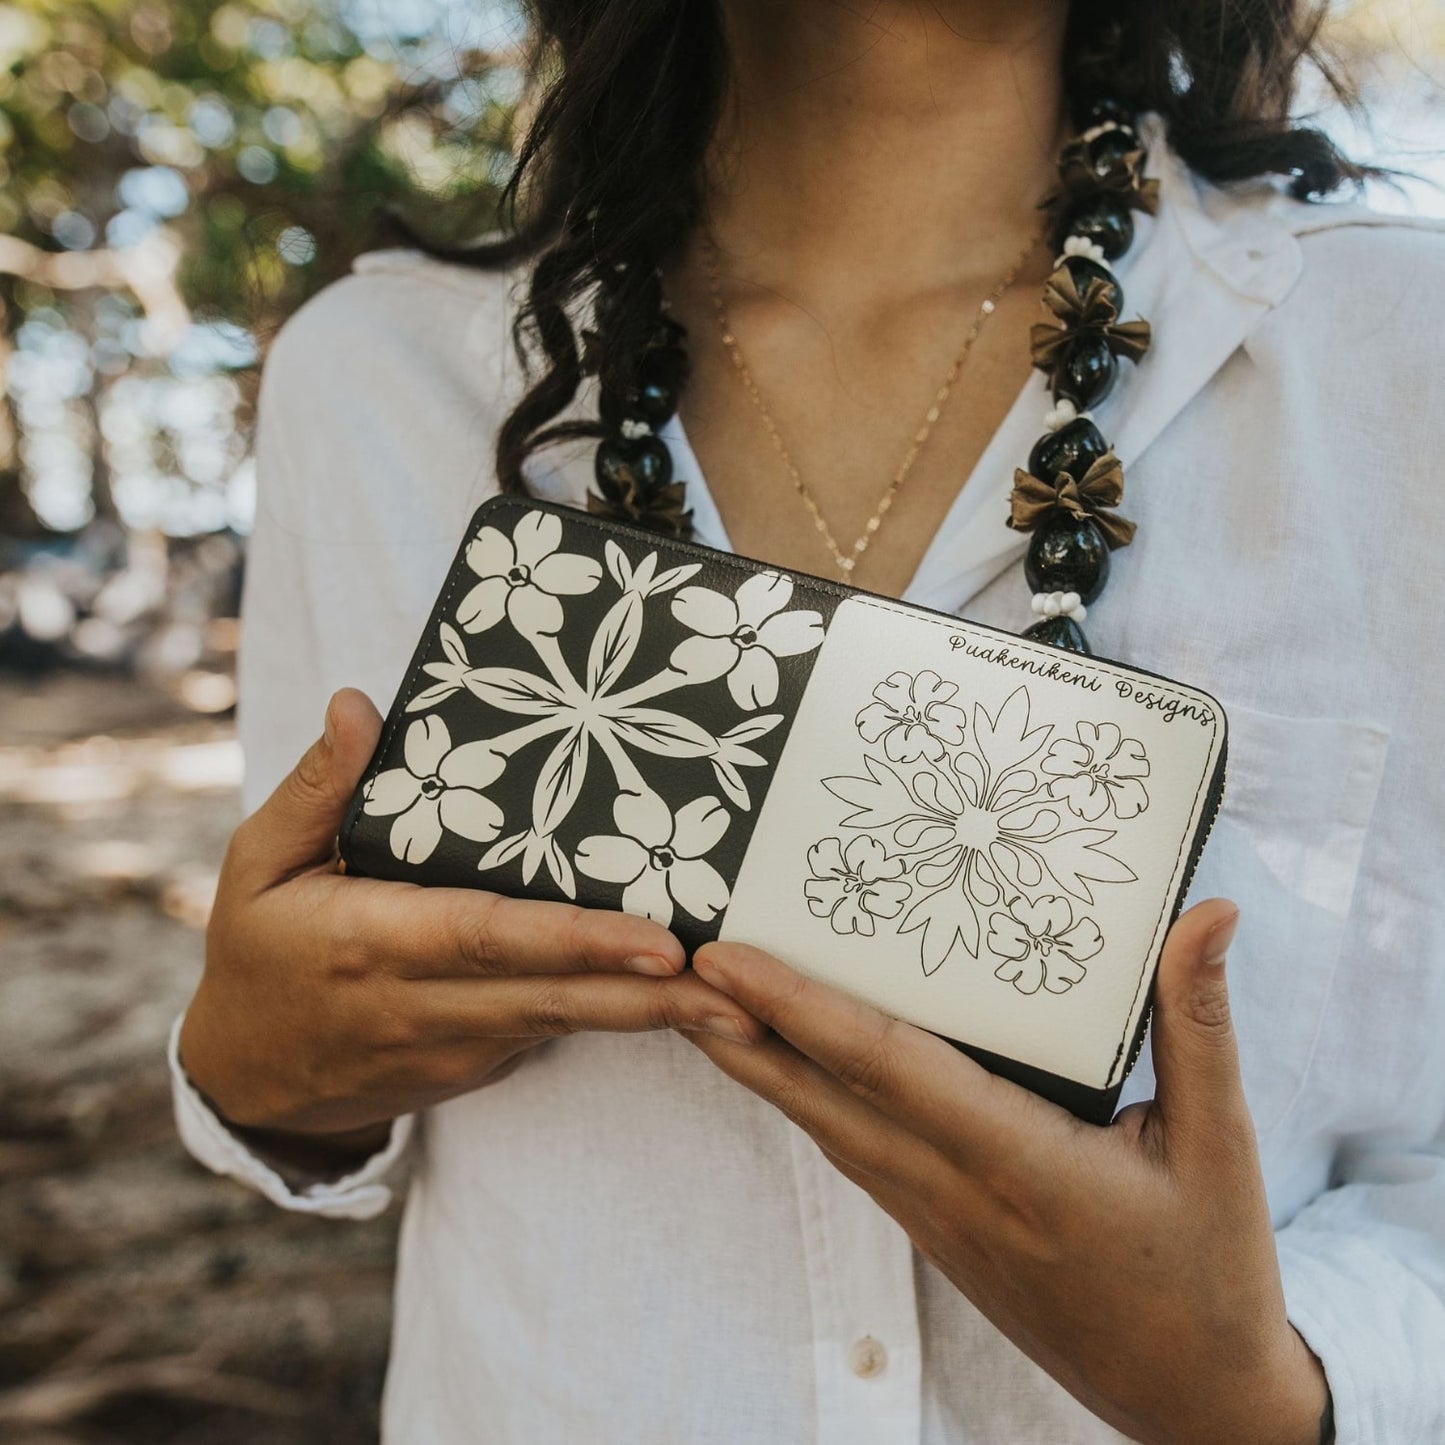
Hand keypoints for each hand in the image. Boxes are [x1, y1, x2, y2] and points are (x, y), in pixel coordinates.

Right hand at [179, 689, 762, 1161]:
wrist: (247, 1077)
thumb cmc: (259, 952)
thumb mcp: (258, 864)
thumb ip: (318, 788)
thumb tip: (359, 704)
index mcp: (375, 942)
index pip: (494, 938)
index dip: (581, 941)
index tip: (662, 941)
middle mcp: (426, 1004)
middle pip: (557, 997)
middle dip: (653, 996)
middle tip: (742, 990)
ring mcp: (458, 1046)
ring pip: (569, 1023)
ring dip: (656, 1017)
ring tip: (744, 1009)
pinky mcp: (477, 1065)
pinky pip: (553, 1031)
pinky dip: (615, 1017)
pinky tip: (684, 1006)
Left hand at [681, 901, 1330, 1444]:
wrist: (1194, 1405)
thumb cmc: (1212, 1271)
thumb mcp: (1224, 1146)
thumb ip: (1199, 1023)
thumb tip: (1209, 913)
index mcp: (1022, 1163)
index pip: (889, 1069)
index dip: (802, 1010)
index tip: (730, 962)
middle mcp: (959, 1193)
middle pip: (827, 1101)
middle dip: (744, 1033)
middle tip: (677, 969)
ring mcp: (939, 1224)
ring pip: (830, 1133)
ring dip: (761, 1070)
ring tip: (706, 1009)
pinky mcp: (939, 1239)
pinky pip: (856, 1160)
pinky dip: (807, 1108)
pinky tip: (784, 1074)